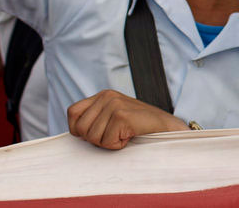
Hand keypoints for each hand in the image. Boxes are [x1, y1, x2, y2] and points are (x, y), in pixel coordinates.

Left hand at [67, 89, 188, 149]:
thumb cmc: (138, 125)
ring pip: (92, 137)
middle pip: (80, 128)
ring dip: (108, 142)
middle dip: (95, 138)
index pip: (72, 112)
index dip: (78, 128)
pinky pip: (106, 142)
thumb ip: (95, 118)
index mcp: (103, 95)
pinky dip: (118, 145)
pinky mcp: (122, 116)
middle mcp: (107, 96)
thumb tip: (73, 132)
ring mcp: (114, 105)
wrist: (166, 126)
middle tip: (114, 134)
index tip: (96, 133)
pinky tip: (130, 136)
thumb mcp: (113, 115)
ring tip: (124, 134)